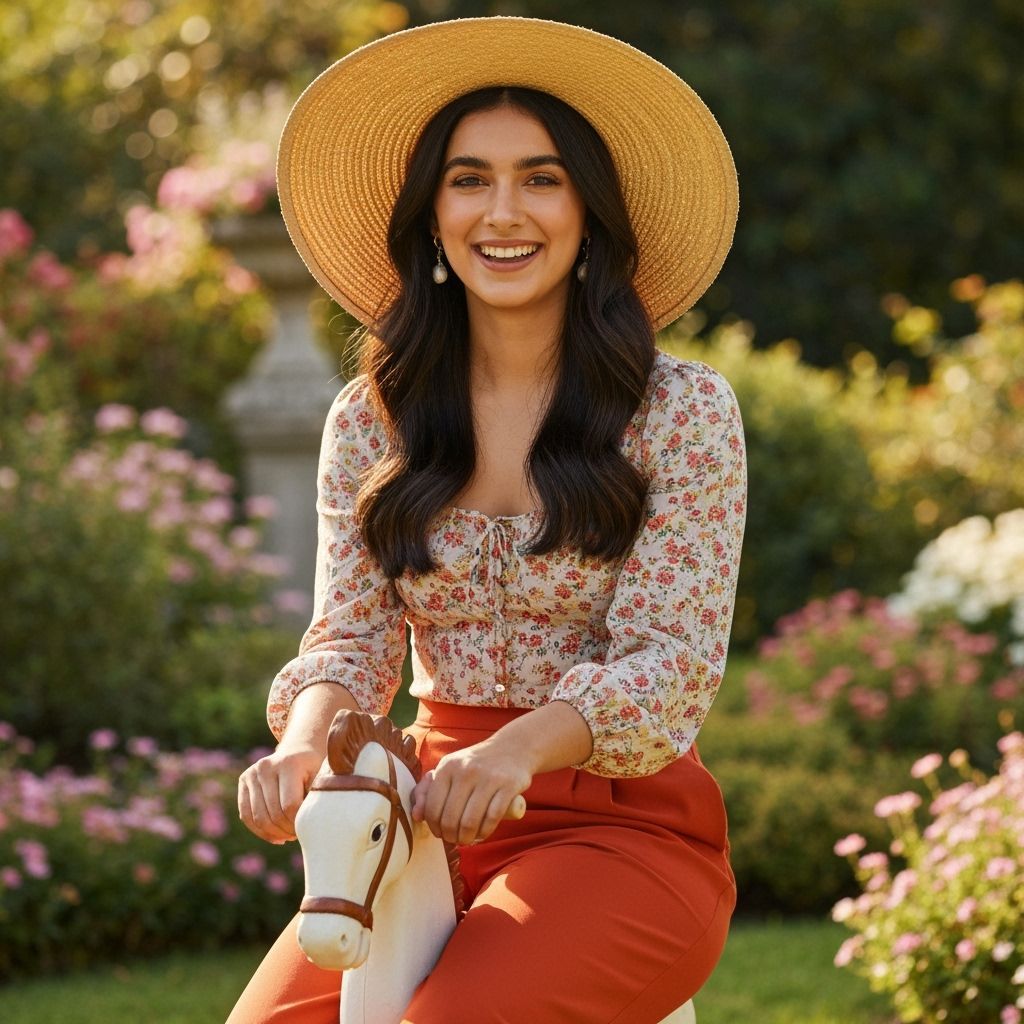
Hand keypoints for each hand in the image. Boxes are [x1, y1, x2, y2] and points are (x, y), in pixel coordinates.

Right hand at [237, 744, 324, 844]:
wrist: (299, 750)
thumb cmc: (315, 770)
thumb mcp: (322, 780)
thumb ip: (317, 800)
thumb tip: (313, 826)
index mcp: (289, 764)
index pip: (290, 806)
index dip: (298, 823)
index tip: (308, 827)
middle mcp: (267, 766)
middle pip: (273, 813)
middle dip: (287, 830)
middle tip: (298, 834)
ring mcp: (253, 772)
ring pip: (258, 818)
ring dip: (274, 834)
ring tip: (288, 836)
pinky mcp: (244, 780)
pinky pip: (246, 815)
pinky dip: (260, 831)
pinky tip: (276, 836)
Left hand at [410, 735, 531, 845]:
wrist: (512, 747)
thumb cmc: (475, 764)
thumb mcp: (449, 769)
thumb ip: (427, 790)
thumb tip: (416, 816)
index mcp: (447, 766)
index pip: (432, 807)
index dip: (434, 827)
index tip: (440, 833)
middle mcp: (466, 770)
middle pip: (450, 818)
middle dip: (450, 836)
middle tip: (455, 839)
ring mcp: (488, 777)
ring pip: (470, 821)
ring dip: (467, 838)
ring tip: (467, 840)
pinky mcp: (508, 785)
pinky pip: (492, 818)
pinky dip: (485, 832)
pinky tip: (482, 834)